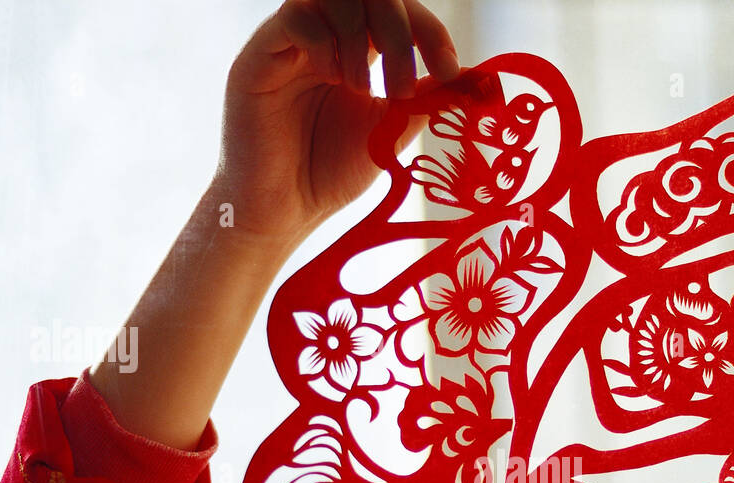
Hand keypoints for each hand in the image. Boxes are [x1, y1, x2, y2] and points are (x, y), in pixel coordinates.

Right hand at [213, 0, 462, 249]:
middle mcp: (325, 36)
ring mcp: (291, 42)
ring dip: (361, 36)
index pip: (400, 9)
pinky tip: (330, 79)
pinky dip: (324, 43)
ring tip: (360, 88)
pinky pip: (296, 16)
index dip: (430, 29)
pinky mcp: (260, 56)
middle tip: (401, 86)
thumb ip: (424, 101)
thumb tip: (473, 79)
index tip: (449, 70)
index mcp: (358, 48)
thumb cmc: (330, 174)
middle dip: (399, 31)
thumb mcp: (389, 133)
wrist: (283, 211)